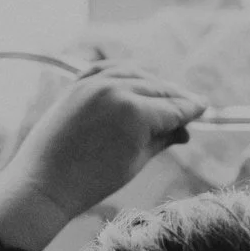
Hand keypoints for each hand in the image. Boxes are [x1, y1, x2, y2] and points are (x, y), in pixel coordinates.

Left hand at [0, 66, 204, 250]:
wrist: (44, 182)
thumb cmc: (92, 181)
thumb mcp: (136, 162)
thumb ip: (162, 140)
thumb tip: (184, 131)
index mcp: (135, 112)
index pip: (174, 108)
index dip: (192, 110)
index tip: (205, 109)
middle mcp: (116, 89)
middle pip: (158, 88)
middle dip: (176, 97)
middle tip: (191, 105)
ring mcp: (94, 82)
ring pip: (135, 73)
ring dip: (153, 83)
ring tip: (167, 94)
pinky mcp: (77, 84)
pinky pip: (108, 68)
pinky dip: (125, 72)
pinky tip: (136, 78)